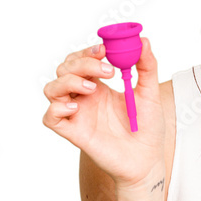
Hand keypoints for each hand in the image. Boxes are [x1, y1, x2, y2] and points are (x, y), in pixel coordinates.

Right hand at [42, 37, 166, 188]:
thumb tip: (143, 40)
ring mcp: (77, 114)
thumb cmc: (148, 129)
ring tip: (93, 88)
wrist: (148, 160)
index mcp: (100, 85)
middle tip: (107, 70)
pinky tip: (77, 109)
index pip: (82, 59)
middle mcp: (84, 97)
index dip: (87, 51)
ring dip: (69, 82)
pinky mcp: (73, 133)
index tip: (104, 49)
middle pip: (65, 69)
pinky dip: (57, 108)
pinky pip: (50, 117)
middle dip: (82, 63)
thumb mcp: (150, 93)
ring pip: (52, 89)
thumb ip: (147, 67)